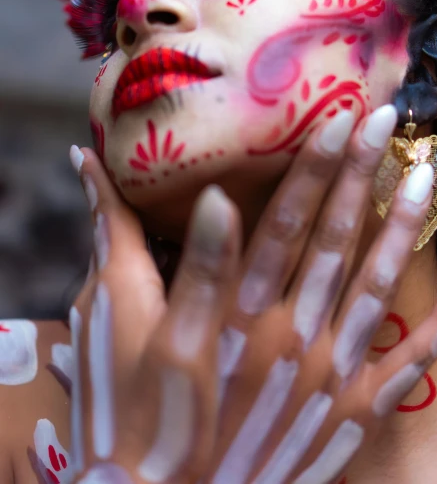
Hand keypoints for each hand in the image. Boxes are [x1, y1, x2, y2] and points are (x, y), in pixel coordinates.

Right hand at [68, 104, 436, 483]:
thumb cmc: (155, 415)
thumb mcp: (145, 335)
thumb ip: (174, 261)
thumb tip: (209, 198)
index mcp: (241, 313)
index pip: (285, 221)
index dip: (313, 167)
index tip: (338, 117)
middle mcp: (294, 334)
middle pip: (335, 239)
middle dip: (359, 175)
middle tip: (386, 119)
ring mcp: (333, 374)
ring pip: (377, 285)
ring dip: (403, 228)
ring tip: (425, 176)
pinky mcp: (356, 413)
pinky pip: (412, 364)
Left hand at [69, 147, 240, 483]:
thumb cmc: (162, 421)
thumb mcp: (189, 341)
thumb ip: (204, 268)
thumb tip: (217, 197)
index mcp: (118, 286)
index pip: (108, 215)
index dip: (102, 178)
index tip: (89, 146)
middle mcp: (102, 301)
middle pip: (113, 235)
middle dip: (125, 199)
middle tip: (145, 170)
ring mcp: (104, 330)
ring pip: (121, 266)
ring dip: (137, 237)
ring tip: (161, 217)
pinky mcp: (111, 353)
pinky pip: (126, 294)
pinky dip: (145, 273)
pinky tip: (169, 282)